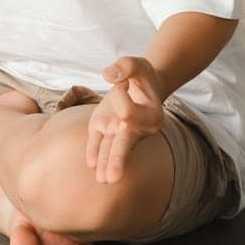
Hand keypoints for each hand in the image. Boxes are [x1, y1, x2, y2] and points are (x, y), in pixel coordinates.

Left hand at [87, 56, 166, 183]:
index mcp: (151, 115)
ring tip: (102, 180)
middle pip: (124, 144)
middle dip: (117, 159)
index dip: (119, 95)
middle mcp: (137, 129)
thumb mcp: (137, 64)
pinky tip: (92, 165)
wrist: (140, 84)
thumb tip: (108, 76)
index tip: (122, 84)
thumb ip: (125, 67)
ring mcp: (119, 131)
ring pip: (111, 148)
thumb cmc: (141, 75)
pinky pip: (98, 142)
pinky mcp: (103, 128)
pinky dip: (94, 152)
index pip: (127, 111)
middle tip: (113, 178)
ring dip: (105, 162)